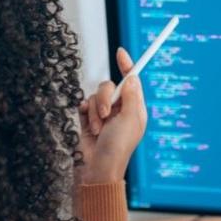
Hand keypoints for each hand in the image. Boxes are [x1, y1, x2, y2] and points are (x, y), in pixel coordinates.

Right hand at [77, 47, 147, 183]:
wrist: (96, 168)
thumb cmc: (117, 148)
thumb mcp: (129, 120)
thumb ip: (130, 96)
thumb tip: (132, 77)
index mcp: (135, 109)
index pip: (132, 82)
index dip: (127, 66)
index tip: (121, 52)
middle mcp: (120, 109)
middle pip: (110, 86)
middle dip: (105, 98)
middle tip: (106, 114)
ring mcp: (104, 114)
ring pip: (95, 94)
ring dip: (95, 111)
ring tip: (98, 129)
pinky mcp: (89, 119)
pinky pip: (84, 103)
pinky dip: (85, 113)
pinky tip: (89, 126)